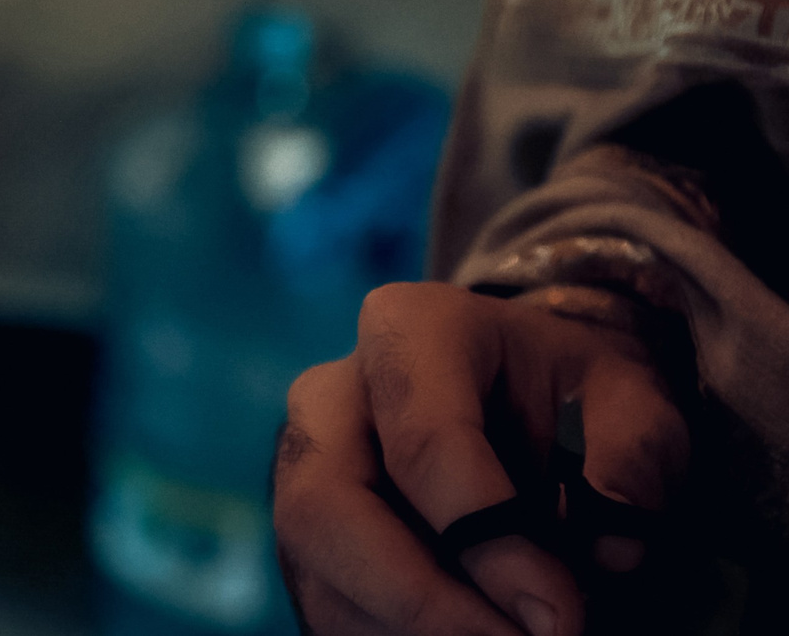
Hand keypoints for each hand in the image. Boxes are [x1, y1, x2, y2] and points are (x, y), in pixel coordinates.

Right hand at [275, 282, 688, 635]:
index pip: (425, 444)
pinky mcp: (307, 530)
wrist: (511, 387)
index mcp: (408, 332)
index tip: (561, 618)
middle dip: (420, 601)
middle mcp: (329, 395)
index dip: (492, 543)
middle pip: (326, 508)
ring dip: (410, 629)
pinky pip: (326, 603)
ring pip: (317, 568)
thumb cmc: (568, 388)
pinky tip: (469, 634)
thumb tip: (611, 544)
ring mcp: (303, 464)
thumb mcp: (630, 391)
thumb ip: (635, 451)